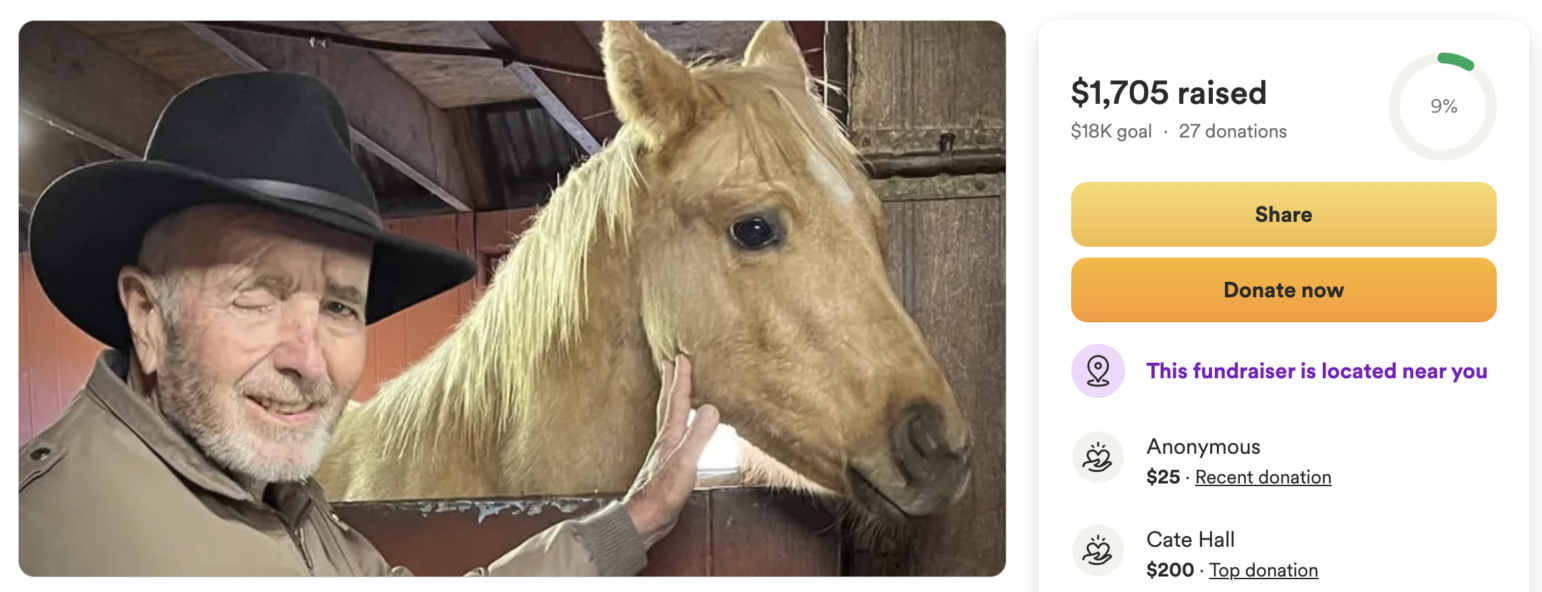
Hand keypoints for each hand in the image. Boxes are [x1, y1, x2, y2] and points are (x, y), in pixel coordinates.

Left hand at [623, 355, 719, 548]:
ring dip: (672, 401)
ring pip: (669, 419)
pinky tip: (681, 431)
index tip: (683, 358)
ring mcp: (665, 453)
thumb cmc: (662, 493)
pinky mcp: (667, 466)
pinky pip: (674, 435)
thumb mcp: (686, 462)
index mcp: (670, 436)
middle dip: (671, 383)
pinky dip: (678, 424)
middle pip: (668, 405)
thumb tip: (712, 407)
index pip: (678, 402)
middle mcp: (665, 440)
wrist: (645, 519)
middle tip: (670, 363)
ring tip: (673, 389)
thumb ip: (699, 436)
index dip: (682, 380)